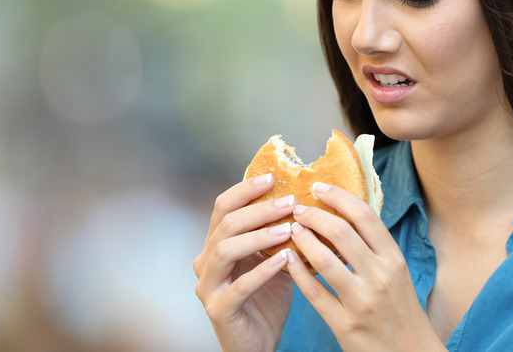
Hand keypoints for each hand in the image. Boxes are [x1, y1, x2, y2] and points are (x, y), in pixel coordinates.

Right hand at [193, 173, 296, 351]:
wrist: (257, 343)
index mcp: (216, 244)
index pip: (223, 207)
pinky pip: (238, 286)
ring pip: (225, 250)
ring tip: (289, 229)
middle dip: (259, 210)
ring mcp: (207, 286)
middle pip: (226, 224)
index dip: (245, 189)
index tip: (273, 177)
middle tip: (290, 201)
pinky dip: (263, 271)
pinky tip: (286, 260)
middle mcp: (204, 261)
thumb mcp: (274, 259)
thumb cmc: (267, 299)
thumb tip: (308, 201)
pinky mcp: (218, 309)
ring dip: (259, 236)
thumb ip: (280, 234)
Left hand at [286, 182, 445, 351]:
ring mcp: (362, 302)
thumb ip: (375, 248)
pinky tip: (288, 259)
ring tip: (292, 230)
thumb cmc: (400, 311)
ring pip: (324, 260)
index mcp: (394, 259)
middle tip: (298, 208)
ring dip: (302, 240)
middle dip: (314, 215)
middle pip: (341, 232)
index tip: (319, 187)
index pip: (365, 216)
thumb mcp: (397, 274)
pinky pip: (313, 292)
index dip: (338, 197)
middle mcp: (380, 277)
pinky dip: (297, 272)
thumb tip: (346, 215)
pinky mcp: (345, 324)